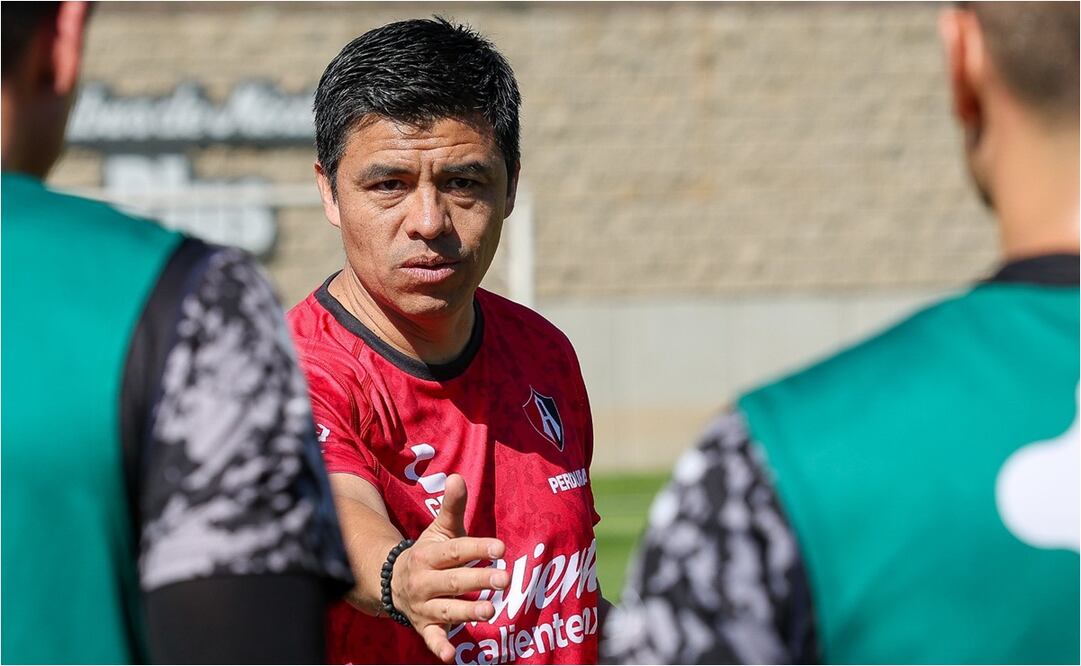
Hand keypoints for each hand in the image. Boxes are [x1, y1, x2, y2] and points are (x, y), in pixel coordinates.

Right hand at [390, 473, 507, 662]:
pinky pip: (431, 637)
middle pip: (454, 580)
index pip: (456, 551)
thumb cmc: (429, 553)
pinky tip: (450, 655)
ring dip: (468, 610)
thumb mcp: (439, 530)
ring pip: (447, 608)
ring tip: (491, 609)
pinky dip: (440, 646)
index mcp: (429, 554)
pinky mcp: (426, 625)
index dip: (478, 547)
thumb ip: (452, 507)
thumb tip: (458, 478)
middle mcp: (424, 581)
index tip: (501, 547)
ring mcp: (424, 604)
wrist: (392, 581)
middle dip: (479, 579)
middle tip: (505, 578)